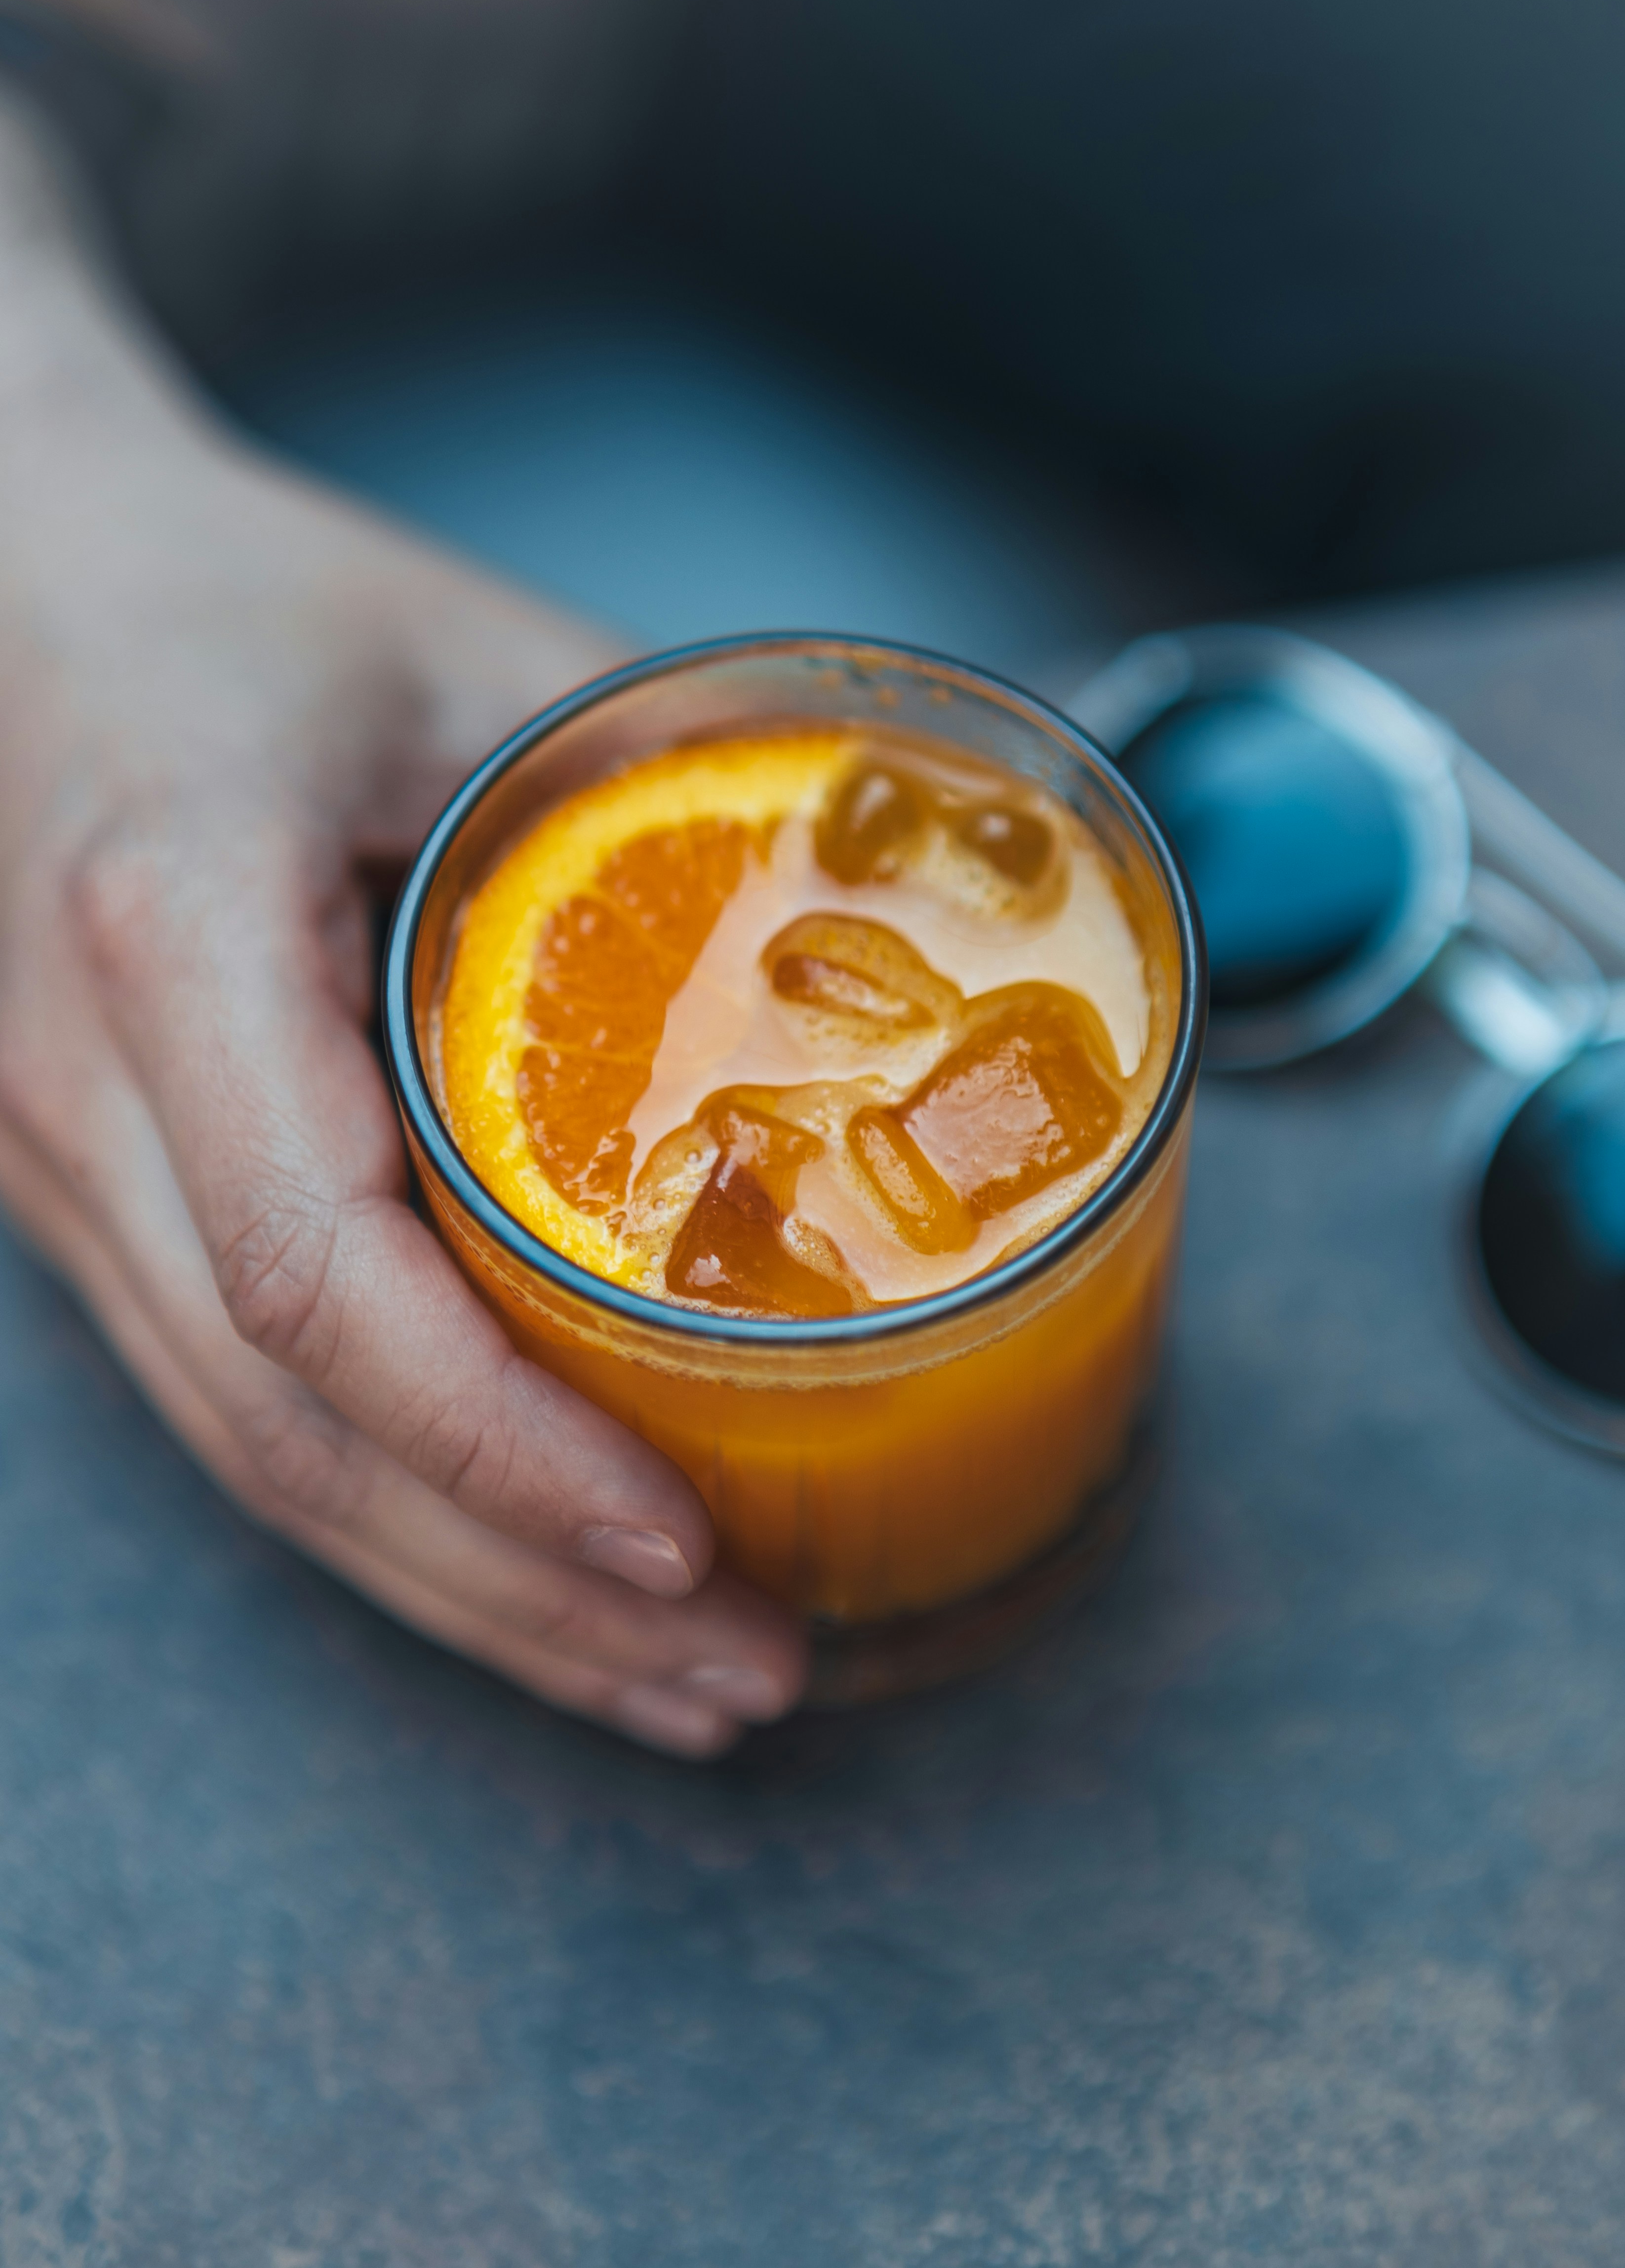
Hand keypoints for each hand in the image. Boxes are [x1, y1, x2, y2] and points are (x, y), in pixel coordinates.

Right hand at [0, 365, 807, 1754]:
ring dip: (468, 1594)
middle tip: (742, 1671)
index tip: (677, 1534)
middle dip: (520, 1586)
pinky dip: (396, 1512)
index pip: (315, 1265)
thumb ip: (673, 784)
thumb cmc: (248, 603)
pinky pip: (241, 1402)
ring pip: (253, 1457)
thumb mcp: (476, 656)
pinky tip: (523, 1569)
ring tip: (669, 1679)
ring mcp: (67, 1167)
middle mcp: (88, 1088)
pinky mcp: (98, 1197)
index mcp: (178, 930)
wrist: (21, 588)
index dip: (498, 1437)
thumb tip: (895, 917)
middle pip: (290, 1427)